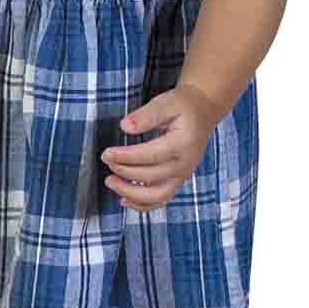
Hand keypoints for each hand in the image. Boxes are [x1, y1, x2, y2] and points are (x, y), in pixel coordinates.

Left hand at [100, 85, 223, 211]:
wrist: (202, 112)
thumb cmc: (182, 107)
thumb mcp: (165, 103)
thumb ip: (145, 115)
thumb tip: (125, 126)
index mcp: (183, 143)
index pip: (151, 155)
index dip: (126, 157)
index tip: (107, 153)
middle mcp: (185, 163)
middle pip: (152, 176)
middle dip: (124, 170)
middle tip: (106, 159)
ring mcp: (183, 174)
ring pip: (157, 195)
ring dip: (131, 193)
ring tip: (110, 182)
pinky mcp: (178, 180)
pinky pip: (161, 199)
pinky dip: (143, 205)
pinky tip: (124, 199)